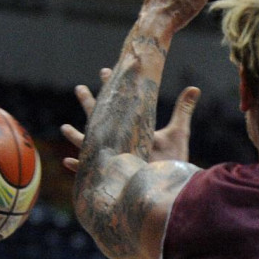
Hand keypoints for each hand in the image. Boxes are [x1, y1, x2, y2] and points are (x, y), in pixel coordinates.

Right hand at [61, 68, 200, 171]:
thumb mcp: (178, 132)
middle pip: (101, 121)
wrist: (172, 188)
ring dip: (77, 136)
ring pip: (90, 145)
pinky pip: (91, 172)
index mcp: (132, 131)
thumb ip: (183, 109)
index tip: (106, 70)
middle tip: (79, 88)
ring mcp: (115, 159)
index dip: (113, 89)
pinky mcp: (114, 176)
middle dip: (90, 105)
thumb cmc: (174, 161)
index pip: (119, 107)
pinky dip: (80, 167)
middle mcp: (120, 144)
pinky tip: (68, 160)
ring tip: (64, 127)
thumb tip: (195, 88)